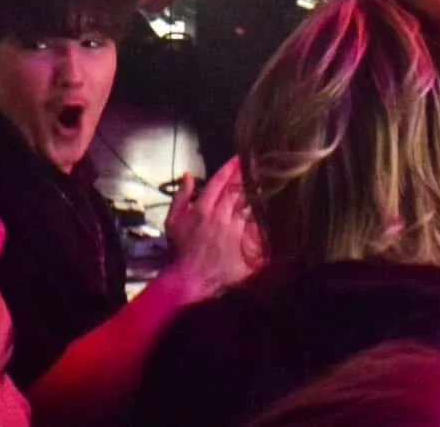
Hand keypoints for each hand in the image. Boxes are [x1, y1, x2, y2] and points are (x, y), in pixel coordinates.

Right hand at [164, 156, 261, 299]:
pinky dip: (261, 217)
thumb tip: (189, 175)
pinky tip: (267, 209)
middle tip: (256, 163)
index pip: (220, 181)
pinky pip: (258, 227)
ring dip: (256, 193)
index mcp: (203, 208)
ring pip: (250, 206)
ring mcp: (236, 232)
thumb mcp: (172, 220)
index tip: (239, 158)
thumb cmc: (181, 250)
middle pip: (238, 190)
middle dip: (247, 175)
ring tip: (265, 182)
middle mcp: (221, 217)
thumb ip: (181, 196)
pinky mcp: (246, 246)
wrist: (192, 280)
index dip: (230, 167)